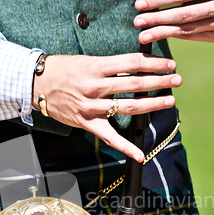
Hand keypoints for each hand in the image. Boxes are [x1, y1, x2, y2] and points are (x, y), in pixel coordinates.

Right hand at [32, 53, 181, 161]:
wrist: (36, 85)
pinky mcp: (87, 123)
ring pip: (128, 107)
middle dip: (159, 81)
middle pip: (135, 84)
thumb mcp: (86, 59)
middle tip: (177, 79)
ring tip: (169, 100)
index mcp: (96, 67)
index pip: (133, 63)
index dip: (154, 63)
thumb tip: (135, 66)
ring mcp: (92, 107)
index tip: (169, 63)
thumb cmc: (61, 69)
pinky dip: (125, 147)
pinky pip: (109, 137)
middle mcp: (96, 87)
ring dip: (152, 104)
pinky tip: (140, 155)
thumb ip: (109, 65)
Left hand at [134, 0, 213, 42]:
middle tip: (138, 22)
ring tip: (143, 35)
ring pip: (186, 29)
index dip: (159, 0)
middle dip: (157, 19)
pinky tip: (159, 35)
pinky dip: (174, 36)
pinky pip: (192, 36)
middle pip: (183, 14)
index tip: (139, 4)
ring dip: (161, 32)